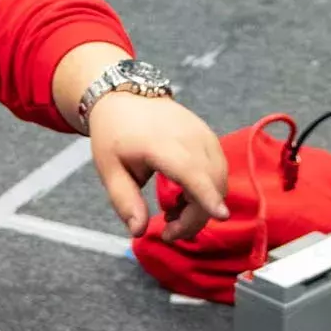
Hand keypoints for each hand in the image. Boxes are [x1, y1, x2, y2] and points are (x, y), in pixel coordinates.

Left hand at [87, 92, 228, 241]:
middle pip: (210, 184)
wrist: (124, 99)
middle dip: (195, 217)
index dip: (207, 196)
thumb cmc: (114, 136)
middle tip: (168, 231)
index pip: (191, 172)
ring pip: (219, 179)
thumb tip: (139, 231)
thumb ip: (125, 202)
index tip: (221, 216)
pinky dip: (207, 190)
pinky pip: (219, 169)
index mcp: (160, 144)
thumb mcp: (109, 170)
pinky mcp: (209, 135)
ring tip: (171, 211)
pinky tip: (183, 196)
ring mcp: (203, 133)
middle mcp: (189, 136)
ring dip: (202, 205)